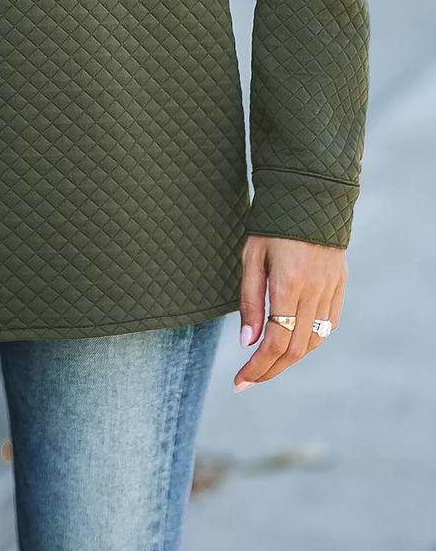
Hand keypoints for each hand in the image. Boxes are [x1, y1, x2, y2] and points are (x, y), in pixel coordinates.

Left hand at [233, 234, 345, 389]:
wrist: (309, 198)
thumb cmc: (271, 226)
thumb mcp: (251, 258)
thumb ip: (249, 301)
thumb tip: (247, 343)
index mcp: (289, 285)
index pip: (275, 342)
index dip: (258, 367)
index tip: (239, 381)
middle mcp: (314, 293)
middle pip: (295, 350)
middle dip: (270, 370)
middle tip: (248, 380)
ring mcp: (331, 291)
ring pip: (313, 341)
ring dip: (289, 360)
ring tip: (266, 365)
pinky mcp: (340, 287)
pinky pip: (328, 326)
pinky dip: (309, 342)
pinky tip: (292, 345)